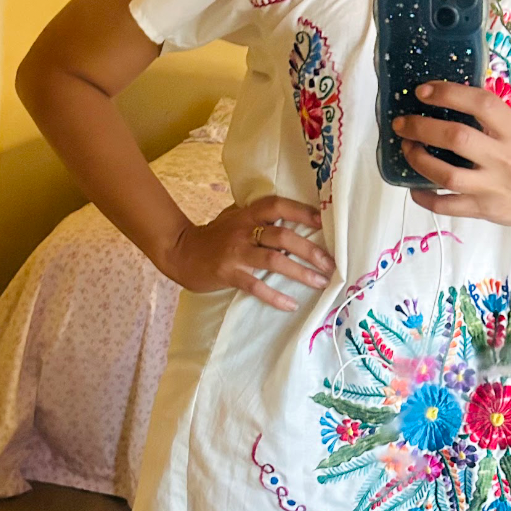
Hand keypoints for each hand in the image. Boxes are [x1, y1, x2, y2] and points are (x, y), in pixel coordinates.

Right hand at [165, 196, 334, 312]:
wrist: (181, 252)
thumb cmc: (213, 236)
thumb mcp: (234, 217)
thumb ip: (258, 216)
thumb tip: (293, 215)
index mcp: (247, 214)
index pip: (277, 205)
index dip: (301, 211)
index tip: (324, 221)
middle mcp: (243, 230)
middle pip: (282, 236)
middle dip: (310, 250)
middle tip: (330, 263)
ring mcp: (235, 252)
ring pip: (274, 260)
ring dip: (300, 272)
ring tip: (320, 283)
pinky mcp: (228, 274)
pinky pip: (255, 286)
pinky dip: (274, 296)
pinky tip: (290, 305)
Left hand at [394, 81, 510, 223]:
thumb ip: (493, 119)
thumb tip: (449, 100)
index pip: (482, 104)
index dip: (449, 93)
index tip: (424, 91)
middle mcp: (505, 159)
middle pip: (457, 139)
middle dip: (422, 127)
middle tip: (402, 123)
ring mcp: (494, 187)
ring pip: (447, 175)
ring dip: (419, 160)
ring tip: (407, 148)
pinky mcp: (486, 210)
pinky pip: (447, 206)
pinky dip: (425, 197)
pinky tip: (414, 187)